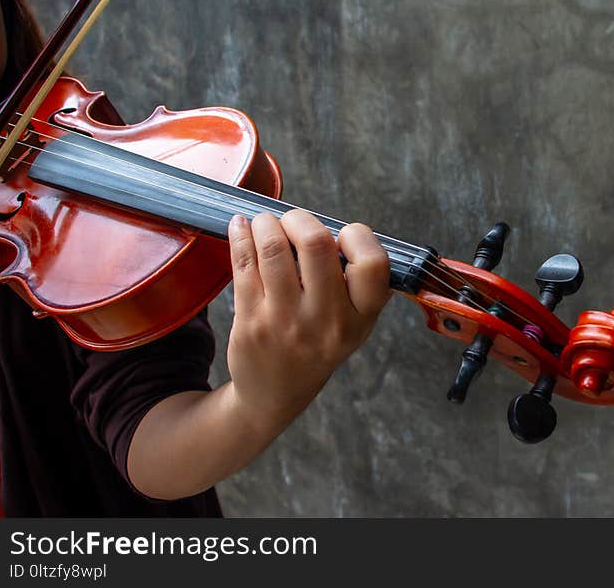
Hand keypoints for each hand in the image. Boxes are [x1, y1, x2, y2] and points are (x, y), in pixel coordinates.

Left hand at [226, 210, 390, 432]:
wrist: (276, 394)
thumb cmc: (317, 344)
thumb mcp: (354, 324)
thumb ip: (354, 282)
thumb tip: (326, 226)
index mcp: (361, 318)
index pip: (372, 263)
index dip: (357, 236)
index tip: (341, 237)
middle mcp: (327, 321)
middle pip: (316, 244)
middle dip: (300, 220)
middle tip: (293, 223)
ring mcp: (286, 322)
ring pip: (273, 249)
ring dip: (266, 224)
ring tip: (265, 223)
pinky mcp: (251, 322)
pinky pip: (243, 265)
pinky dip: (241, 236)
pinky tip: (240, 227)